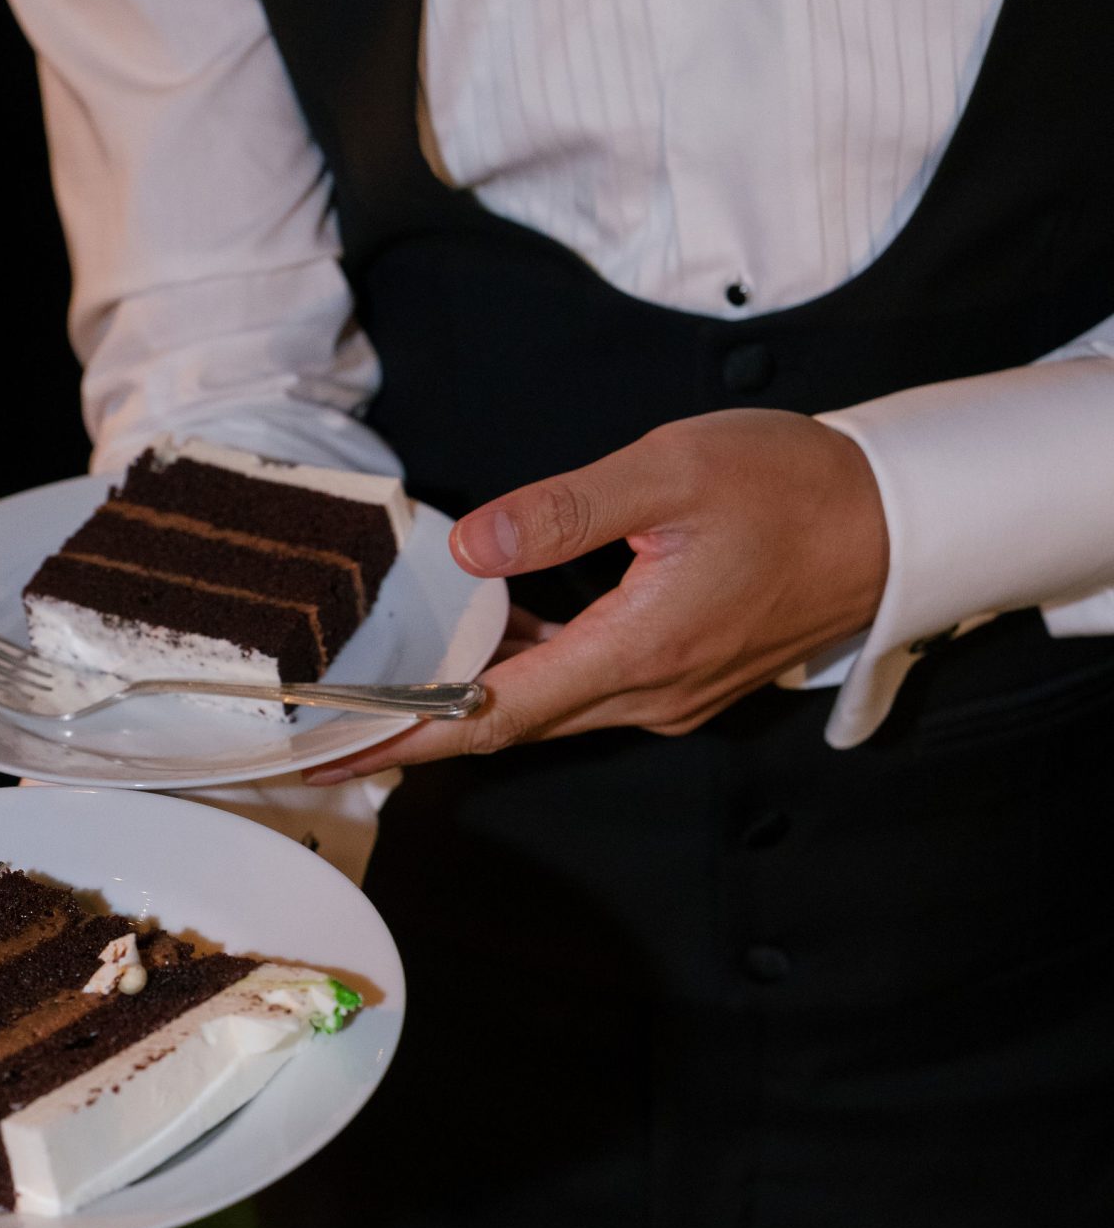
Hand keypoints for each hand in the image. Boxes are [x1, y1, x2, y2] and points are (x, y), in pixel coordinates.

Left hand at [306, 408, 886, 779]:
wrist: (895, 520)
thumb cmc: (791, 486)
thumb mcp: (670, 472)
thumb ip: (563, 512)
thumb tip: (472, 549)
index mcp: (640, 651)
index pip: (495, 714)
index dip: (407, 737)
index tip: (335, 754)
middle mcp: (650, 693)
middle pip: (509, 725)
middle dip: (416, 730)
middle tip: (331, 728)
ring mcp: (671, 692)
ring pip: (547, 708)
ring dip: (468, 701)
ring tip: (385, 687)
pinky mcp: (683, 674)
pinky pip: (584, 688)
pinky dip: (525, 674)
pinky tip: (490, 637)